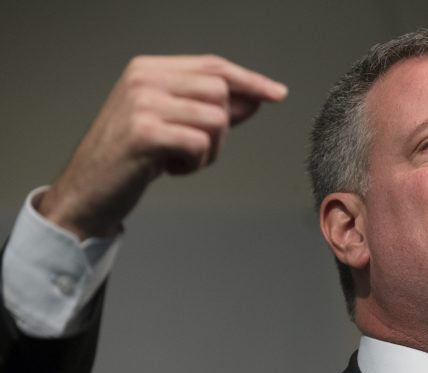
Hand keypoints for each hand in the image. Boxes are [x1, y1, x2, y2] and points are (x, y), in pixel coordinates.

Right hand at [37, 55, 287, 238]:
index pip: (214, 66)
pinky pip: (200, 144)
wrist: (89, 190)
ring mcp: (143, 103)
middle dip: (223, 128)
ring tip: (180, 160)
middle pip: (220, 92)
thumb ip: (209, 107)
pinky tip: (170, 169)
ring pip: (216, 119)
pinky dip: (195, 164)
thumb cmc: (130, 157)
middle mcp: (144, 79)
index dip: (250, 80)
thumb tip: (254, 98)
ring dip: (210, 150)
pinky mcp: (144, 132)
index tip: (277, 93)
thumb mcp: (172, 124)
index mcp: (150, 69)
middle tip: (196, 150)